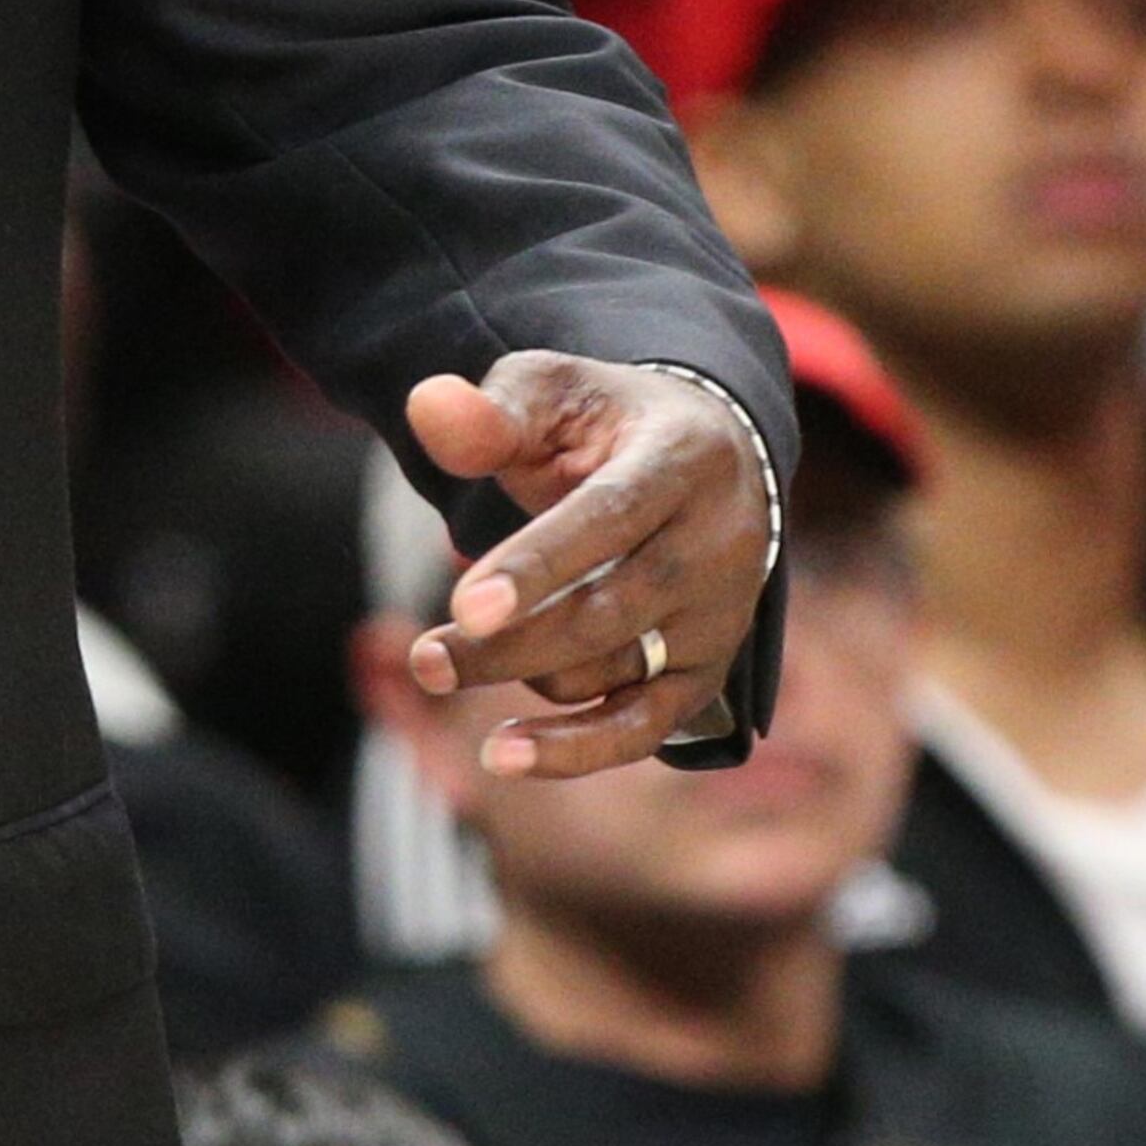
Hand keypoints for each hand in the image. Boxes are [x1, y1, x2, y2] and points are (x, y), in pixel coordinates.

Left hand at [403, 353, 772, 778]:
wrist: (706, 456)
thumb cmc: (605, 422)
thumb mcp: (551, 391)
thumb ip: (491, 411)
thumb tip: (426, 409)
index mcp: (681, 459)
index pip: (609, 519)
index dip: (537, 565)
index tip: (464, 606)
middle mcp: (718, 545)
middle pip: (609, 612)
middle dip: (510, 644)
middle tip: (425, 660)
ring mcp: (719, 615)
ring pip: (617, 671)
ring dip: (522, 677)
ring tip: (434, 664)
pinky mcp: (706, 669)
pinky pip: (646, 726)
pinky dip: (577, 747)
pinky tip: (503, 754)